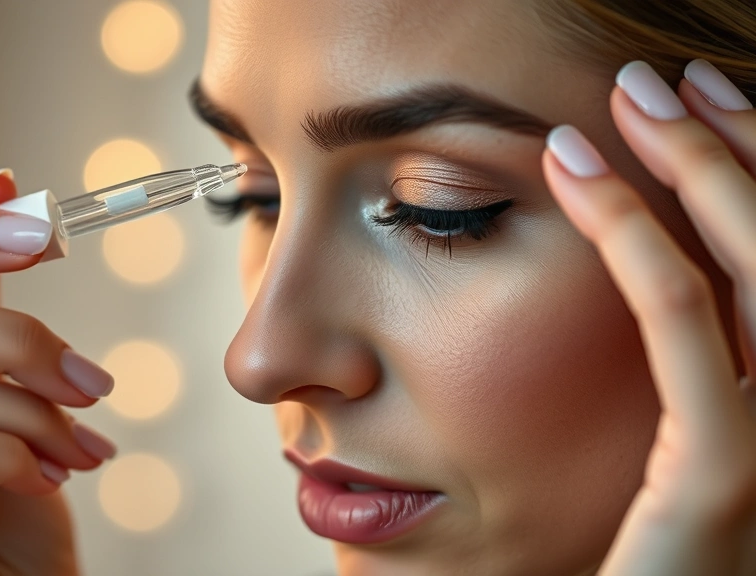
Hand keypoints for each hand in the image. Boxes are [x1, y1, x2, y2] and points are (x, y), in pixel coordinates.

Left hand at [542, 60, 755, 574]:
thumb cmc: (641, 557)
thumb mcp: (681, 453)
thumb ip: (695, 374)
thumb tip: (668, 283)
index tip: (704, 107)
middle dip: (736, 148)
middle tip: (663, 80)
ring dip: (694, 169)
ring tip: (626, 102)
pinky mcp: (725, 476)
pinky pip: (683, 331)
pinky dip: (636, 243)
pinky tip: (580, 180)